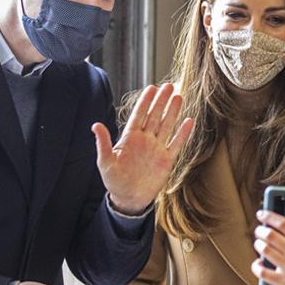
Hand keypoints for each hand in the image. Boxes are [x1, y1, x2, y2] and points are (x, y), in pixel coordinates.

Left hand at [93, 83, 194, 214]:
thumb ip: (103, 143)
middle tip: (168, 86)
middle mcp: (145, 140)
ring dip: (172, 112)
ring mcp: (157, 149)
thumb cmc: (114, 181)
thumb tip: (96, 125)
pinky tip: (189, 121)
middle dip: (161, 101)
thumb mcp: (105, 162)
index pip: (139, 115)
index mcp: (130, 138)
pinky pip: (176, 144)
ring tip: (178, 97)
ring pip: (166, 126)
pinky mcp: (166, 160)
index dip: (145, 101)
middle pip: (155, 116)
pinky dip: (183, 133)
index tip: (151, 88)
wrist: (128, 199)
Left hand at [251, 207, 284, 284]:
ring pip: (264, 250)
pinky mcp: (284, 282)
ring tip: (259, 244)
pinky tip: (257, 263)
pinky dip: (256, 266)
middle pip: (270, 235)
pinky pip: (262, 272)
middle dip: (260, 231)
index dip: (269, 216)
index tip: (261, 214)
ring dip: (258, 245)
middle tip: (259, 231)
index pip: (283, 223)